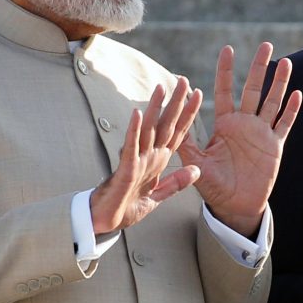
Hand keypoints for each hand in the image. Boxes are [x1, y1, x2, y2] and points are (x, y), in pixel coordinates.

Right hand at [90, 78, 202, 233]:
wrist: (104, 222)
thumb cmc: (126, 208)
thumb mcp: (157, 196)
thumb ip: (175, 183)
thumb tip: (196, 171)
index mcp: (158, 161)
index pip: (177, 133)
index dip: (188, 115)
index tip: (198, 95)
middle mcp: (148, 156)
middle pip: (165, 125)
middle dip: (176, 103)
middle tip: (184, 79)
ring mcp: (137, 160)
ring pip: (148, 130)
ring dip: (155, 109)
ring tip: (161, 88)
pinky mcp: (126, 169)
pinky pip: (131, 147)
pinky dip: (134, 131)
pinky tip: (138, 114)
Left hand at [178, 42, 301, 237]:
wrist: (234, 205)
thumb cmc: (213, 185)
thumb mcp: (196, 163)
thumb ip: (186, 144)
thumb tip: (170, 122)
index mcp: (224, 124)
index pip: (225, 91)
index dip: (226, 71)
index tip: (228, 49)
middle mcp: (244, 123)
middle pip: (253, 89)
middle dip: (258, 67)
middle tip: (265, 45)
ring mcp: (261, 133)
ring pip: (272, 102)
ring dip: (278, 82)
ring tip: (285, 62)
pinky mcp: (275, 146)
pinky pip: (284, 124)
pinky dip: (290, 110)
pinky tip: (297, 93)